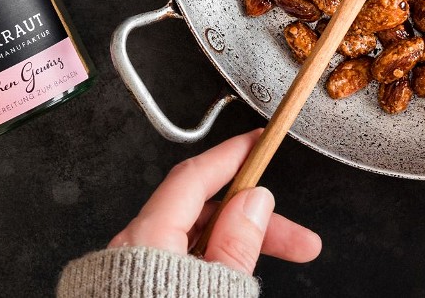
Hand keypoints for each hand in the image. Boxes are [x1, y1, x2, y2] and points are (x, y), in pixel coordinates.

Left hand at [109, 129, 321, 274]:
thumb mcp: (216, 290)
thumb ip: (237, 244)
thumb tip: (254, 202)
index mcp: (145, 241)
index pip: (193, 179)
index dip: (232, 157)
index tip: (259, 143)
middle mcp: (128, 252)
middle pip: (196, 214)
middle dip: (252, 221)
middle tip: (299, 242)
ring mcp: (124, 276)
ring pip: (187, 244)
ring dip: (235, 247)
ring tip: (273, 266)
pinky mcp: (127, 294)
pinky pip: (173, 266)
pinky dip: (208, 267)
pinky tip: (231, 281)